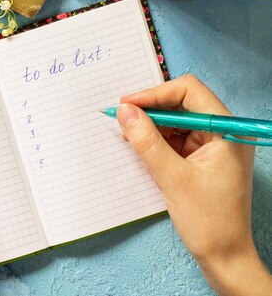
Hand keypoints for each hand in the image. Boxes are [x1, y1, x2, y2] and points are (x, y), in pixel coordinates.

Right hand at [117, 74, 271, 295]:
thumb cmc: (209, 221)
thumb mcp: (171, 177)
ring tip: (128, 135)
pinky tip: (140, 146)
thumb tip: (125, 111)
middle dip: (151, 109)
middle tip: (123, 117)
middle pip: (183, 103)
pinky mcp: (204, 158)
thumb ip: (146, 141)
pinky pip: (177, 138)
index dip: (156, 94)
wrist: (224, 256)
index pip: (190, 91)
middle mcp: (223, 132)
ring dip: (152, 126)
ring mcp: (214, 145)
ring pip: (177, 121)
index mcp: (226, 130)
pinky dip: (157, 140)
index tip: (128, 104)